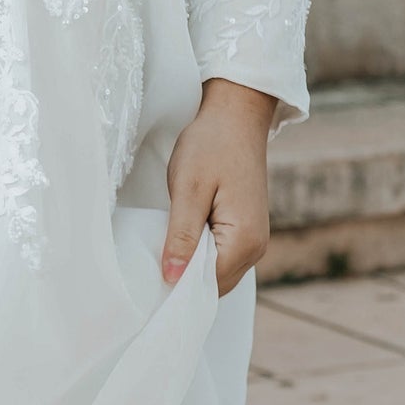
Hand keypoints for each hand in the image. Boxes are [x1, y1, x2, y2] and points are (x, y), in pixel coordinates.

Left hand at [162, 77, 279, 294]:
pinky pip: (220, 258)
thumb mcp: (188, 190)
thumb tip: (171, 278)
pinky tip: (179, 242)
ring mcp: (253, 241)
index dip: (177, 287)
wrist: (236, 117)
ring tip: (162, 252)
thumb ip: (181, 237)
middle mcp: (256, 248)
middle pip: (213, 285)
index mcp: (244, 241)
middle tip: (149, 268)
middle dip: (183, 281)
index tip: (148, 283)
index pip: (207, 286)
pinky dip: (200, 256)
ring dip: (190, 268)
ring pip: (216, 274)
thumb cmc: (212, 145)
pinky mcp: (246, 232)